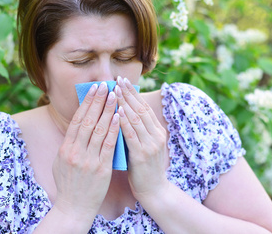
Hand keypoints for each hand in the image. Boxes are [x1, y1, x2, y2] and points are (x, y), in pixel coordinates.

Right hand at [52, 82, 118, 223]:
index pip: (77, 119)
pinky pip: (108, 145)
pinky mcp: (101, 169)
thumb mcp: (62, 161)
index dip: (86, 102)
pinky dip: (113, 130)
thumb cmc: (69, 183)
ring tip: (115, 96)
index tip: (94, 88)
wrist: (74, 207)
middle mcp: (75, 152)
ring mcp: (88, 160)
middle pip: (88, 120)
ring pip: (99, 130)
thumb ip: (70, 143)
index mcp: (65, 148)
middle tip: (105, 85)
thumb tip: (78, 123)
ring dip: (108, 110)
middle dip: (98, 101)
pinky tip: (118, 117)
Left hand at [115, 77, 170, 201]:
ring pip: (137, 118)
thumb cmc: (144, 167)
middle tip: (117, 80)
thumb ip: (137, 130)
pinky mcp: (142, 155)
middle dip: (128, 93)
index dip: (133, 93)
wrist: (153, 190)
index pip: (144, 107)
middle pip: (141, 109)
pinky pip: (132, 134)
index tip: (122, 81)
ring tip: (114, 91)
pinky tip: (116, 112)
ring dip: (124, 103)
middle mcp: (157, 135)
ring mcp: (151, 144)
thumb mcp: (144, 145)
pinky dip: (124, 121)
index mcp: (158, 131)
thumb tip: (122, 112)